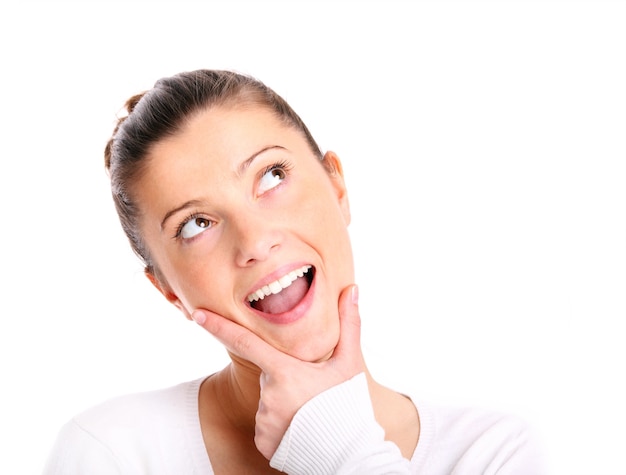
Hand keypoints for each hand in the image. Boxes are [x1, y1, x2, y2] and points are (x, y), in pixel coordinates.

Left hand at [191, 284, 364, 459]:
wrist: (350, 454)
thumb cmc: (349, 405)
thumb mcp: (350, 364)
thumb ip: (349, 324)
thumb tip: (353, 289)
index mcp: (284, 372)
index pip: (246, 342)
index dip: (219, 327)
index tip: (197, 314)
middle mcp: (268, 395)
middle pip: (269, 375)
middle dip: (285, 377)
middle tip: (313, 392)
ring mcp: (263, 420)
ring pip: (268, 400)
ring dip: (285, 402)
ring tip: (310, 414)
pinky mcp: (262, 441)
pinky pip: (267, 424)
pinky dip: (281, 424)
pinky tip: (301, 428)